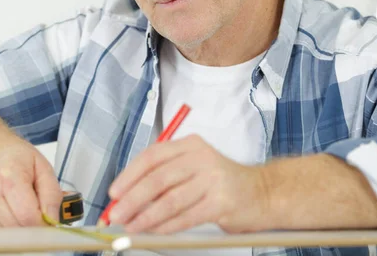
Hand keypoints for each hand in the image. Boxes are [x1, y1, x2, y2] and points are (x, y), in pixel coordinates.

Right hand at [0, 138, 62, 227]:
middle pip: (16, 227)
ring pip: (4, 232)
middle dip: (31, 225)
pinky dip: (3, 222)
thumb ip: (52, 194)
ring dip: (17, 224)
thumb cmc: (14, 156)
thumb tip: (53, 220)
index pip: (28, 216)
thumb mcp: (43, 166)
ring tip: (18, 204)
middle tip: (37, 211)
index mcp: (9, 175)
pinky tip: (4, 205)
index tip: (49, 221)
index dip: (43, 224)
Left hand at [107, 134, 268, 233]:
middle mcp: (201, 158)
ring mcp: (213, 179)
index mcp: (189, 145)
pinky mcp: (221, 202)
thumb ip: (163, 177)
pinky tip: (154, 231)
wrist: (261, 192)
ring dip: (146, 216)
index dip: (129, 175)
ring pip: (170, 200)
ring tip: (132, 226)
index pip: (152, 156)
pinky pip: (186, 216)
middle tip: (116, 213)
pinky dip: (166, 226)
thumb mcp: (192, 168)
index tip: (114, 193)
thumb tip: (127, 197)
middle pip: (158, 178)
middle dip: (132, 199)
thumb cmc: (220, 182)